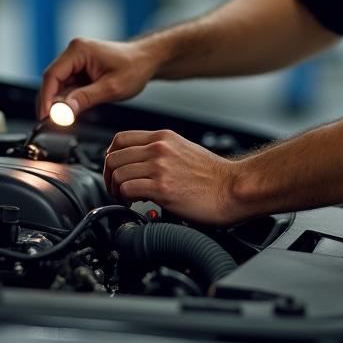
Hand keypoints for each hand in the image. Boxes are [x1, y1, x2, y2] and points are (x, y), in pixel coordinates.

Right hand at [38, 37, 158, 119]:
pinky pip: (68, 86)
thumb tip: (62, 112)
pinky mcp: (81, 69)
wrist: (148, 60)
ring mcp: (77, 60)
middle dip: (51, 102)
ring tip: (62, 121)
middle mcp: (74, 52)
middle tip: (51, 123)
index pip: (52, 75)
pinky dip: (67, 100)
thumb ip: (85, 98)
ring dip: (59, 102)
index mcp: (79, 50)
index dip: (46, 98)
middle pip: (52, 80)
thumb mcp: (111, 88)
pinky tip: (70, 112)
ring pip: (59, 85)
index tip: (45, 117)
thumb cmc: (134, 67)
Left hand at [103, 129, 242, 225]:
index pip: (120, 138)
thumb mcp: (184, 149)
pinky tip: (133, 205)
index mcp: (163, 138)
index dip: (110, 156)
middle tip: (115, 189)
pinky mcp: (162, 188)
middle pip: (113, 156)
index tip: (113, 169)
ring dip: (115, 190)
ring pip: (116, 173)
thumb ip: (161, 152)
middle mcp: (159, 149)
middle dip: (108, 176)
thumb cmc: (214, 175)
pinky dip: (124, 200)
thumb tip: (142, 163)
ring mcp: (160, 167)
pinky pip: (127, 190)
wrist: (234, 188)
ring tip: (125, 199)